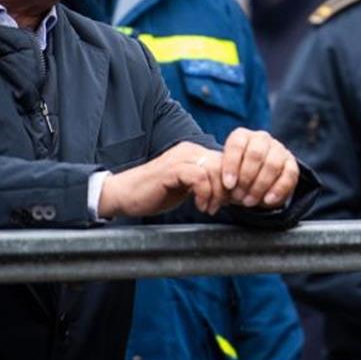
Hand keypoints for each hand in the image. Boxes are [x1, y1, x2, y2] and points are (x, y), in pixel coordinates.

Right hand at [98, 141, 226, 217]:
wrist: (125, 195)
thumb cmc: (156, 193)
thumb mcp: (187, 187)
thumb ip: (207, 184)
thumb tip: (233, 193)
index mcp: (194, 153)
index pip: (226, 161)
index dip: (235, 182)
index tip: (233, 201)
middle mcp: (189, 151)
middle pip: (225, 164)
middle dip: (230, 188)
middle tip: (225, 206)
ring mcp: (180, 158)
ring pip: (215, 170)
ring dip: (218, 193)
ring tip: (211, 208)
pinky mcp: (171, 169)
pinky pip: (199, 177)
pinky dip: (205, 193)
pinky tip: (200, 206)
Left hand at [221, 128, 299, 208]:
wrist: (254, 185)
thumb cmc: (236, 178)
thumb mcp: (225, 174)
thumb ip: (222, 176)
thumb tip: (220, 182)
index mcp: (243, 136)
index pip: (237, 144)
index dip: (232, 165)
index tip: (228, 185)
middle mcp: (261, 139)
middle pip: (256, 154)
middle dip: (246, 178)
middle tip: (239, 197)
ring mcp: (279, 149)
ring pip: (272, 165)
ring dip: (260, 186)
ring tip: (250, 201)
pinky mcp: (291, 163)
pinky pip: (289, 175)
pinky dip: (278, 190)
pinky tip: (267, 200)